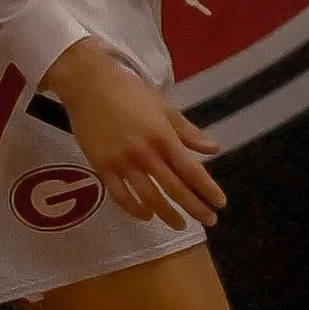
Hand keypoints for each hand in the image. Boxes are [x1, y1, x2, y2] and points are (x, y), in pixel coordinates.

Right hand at [46, 39, 224, 226]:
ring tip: (179, 224)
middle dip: (194, 208)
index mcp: (163, 137)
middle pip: (174, 188)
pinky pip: (120, 196)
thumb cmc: (130, 92)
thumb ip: (188, 132)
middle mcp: (146, 154)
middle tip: (210, 221)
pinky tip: (146, 215)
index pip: (191, 170)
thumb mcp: (164, 107)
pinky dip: (134, 210)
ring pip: (149, 197)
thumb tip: (213, 150)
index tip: (220, 204)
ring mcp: (122, 163)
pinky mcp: (102, 168)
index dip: (207, 189)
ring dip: (167, 214)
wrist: (89, 85)